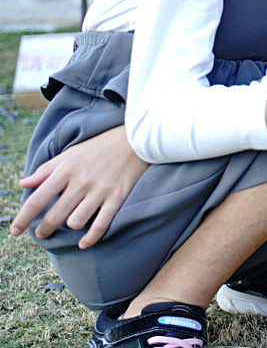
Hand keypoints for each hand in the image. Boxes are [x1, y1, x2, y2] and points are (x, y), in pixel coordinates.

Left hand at [10, 126, 148, 248]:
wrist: (134, 140)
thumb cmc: (98, 147)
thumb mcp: (69, 154)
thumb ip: (45, 170)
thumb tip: (23, 183)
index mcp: (65, 170)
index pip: (37, 200)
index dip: (23, 219)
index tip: (15, 231)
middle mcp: (80, 182)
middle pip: (54, 217)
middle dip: (43, 230)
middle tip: (41, 233)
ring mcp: (99, 191)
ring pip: (76, 222)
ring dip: (70, 227)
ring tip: (70, 224)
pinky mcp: (117, 197)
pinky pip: (101, 225)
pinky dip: (90, 238)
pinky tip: (83, 243)